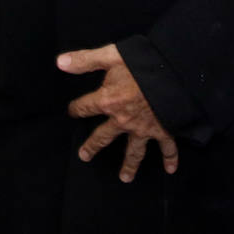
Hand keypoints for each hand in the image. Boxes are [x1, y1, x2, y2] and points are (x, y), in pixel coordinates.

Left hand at [57, 43, 178, 182]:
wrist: (174, 74)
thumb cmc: (141, 63)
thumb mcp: (111, 56)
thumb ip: (86, 60)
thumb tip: (60, 62)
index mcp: (108, 101)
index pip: (86, 107)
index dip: (77, 108)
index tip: (72, 111)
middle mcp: (123, 120)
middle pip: (104, 136)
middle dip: (93, 146)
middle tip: (85, 155)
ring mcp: (143, 128)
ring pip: (134, 151)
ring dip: (129, 165)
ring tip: (124, 177)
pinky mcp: (163, 130)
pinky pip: (167, 148)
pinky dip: (170, 159)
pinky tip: (170, 170)